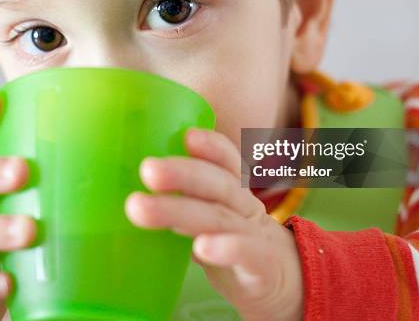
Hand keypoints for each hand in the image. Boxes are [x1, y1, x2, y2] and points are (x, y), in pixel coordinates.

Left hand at [125, 128, 302, 320]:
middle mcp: (245, 206)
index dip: (211, 146)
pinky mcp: (263, 268)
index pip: (227, 161)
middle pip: (218, 184)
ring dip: (180, 210)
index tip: (187, 135)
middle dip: (182, 173)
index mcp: (234, 191)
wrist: (286, 283)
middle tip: (147, 169)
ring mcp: (255, 236)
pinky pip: (246, 253)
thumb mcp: (214, 219)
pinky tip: (201, 248)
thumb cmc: (237, 245)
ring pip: (220, 217)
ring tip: (142, 208)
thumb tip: (132, 194)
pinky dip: (225, 248)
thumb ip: (184, 205)